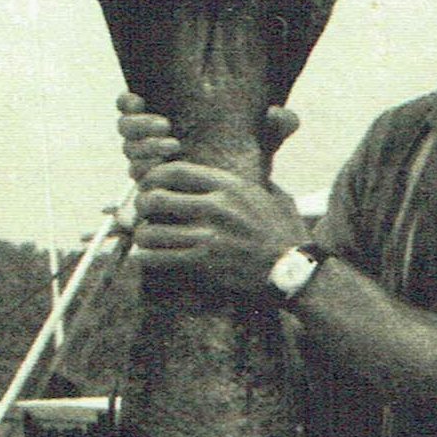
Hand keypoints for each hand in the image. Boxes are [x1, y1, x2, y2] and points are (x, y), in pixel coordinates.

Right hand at [117, 92, 300, 179]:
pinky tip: (162, 174)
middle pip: (126, 130)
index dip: (129, 103)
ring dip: (144, 148)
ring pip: (130, 155)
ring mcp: (151, 173)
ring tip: (173, 145)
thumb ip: (273, 130)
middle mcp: (153, 148)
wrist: (244, 222)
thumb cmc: (247, 177)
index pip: (133, 108)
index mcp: (169, 127)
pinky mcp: (155, 196)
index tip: (140, 99)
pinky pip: (136, 186)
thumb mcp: (261, 150)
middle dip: (140, 126)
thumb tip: (281, 114)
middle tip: (167, 127)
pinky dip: (144, 177)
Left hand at [133, 159, 303, 296]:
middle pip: (157, 198)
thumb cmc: (285, 233)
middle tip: (142, 213)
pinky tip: (145, 258)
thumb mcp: (274, 195)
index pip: (175, 171)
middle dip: (142, 206)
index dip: (153, 176)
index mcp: (230, 186)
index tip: (148, 184)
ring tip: (144, 238)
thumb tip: (245, 165)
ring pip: (152, 231)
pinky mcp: (204, 264)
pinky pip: (160, 259)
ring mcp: (209, 237)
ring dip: (142, 235)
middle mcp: (216, 207)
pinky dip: (146, 258)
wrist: (294, 271)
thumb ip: (252, 179)